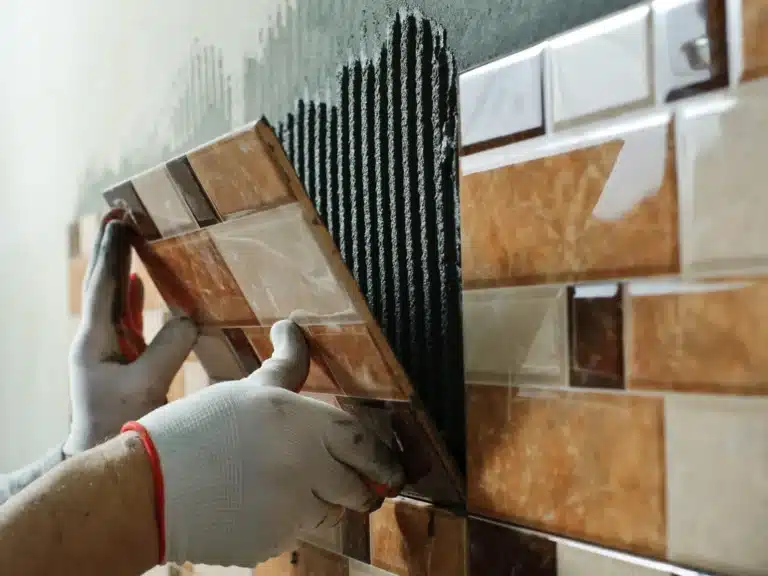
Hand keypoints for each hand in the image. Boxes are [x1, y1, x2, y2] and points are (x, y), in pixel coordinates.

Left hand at [65, 211, 198, 455]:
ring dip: (121, 266)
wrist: (99, 453)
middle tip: (120, 216)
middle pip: (103, 284)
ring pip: (112, 297)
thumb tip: (188, 317)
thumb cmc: (120, 423)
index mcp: (94, 340)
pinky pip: (123, 317)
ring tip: (129, 237)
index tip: (120, 222)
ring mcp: (104, 348)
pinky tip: (136, 280)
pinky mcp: (116, 358)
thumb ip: (169, 347)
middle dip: (113, 250)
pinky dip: (129, 294)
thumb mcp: (147, 384)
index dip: (113, 253)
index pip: (103, 287)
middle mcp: (94, 338)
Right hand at [128, 320, 404, 567]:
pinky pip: (298, 535)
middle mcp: (306, 468)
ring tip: (298, 489)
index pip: (366, 444)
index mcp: (303, 424)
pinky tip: (263, 505)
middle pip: (360, 488)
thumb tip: (292, 328)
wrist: (146, 488)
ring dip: (326, 504)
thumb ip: (285, 366)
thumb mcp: (246, 390)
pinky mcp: (271, 543)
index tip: (392, 467)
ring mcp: (289, 511)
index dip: (384, 458)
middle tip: (360, 485)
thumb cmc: (195, 430)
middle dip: (364, 488)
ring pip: (331, 514)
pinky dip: (292, 523)